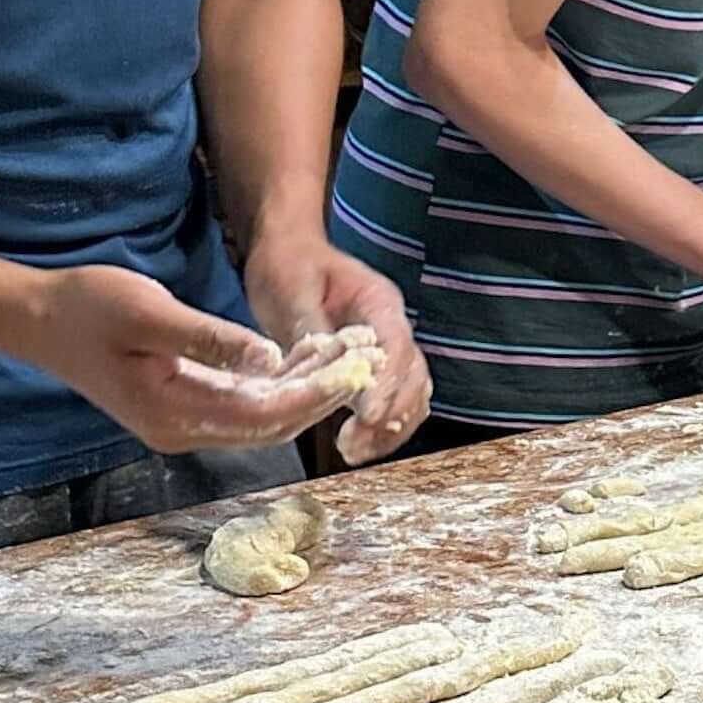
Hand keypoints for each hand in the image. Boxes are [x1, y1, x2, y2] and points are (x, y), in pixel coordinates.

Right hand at [15, 265, 364, 452]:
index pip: (261, 415)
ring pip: (259, 417)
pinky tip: (304, 358)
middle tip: (362, 362)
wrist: (39, 320)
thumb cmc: (90, 308)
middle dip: (318, 397)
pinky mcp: (183, 406)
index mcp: (172, 412)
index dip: (311, 395)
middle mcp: (181, 429)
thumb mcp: (150, 313)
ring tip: (344, 355)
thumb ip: (209, 338)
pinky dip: (277, 386)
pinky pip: (242, 405)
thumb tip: (270, 358)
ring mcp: (181, 422)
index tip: (351, 370)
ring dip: (302, 391)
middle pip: (268, 425)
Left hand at [244, 231, 432, 462]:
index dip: (388, 386)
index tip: (368, 420)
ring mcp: (386, 347)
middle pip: (414, 376)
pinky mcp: (371, 365)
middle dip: (392, 415)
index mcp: (379, 302)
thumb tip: (322, 365)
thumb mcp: (292, 289)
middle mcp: (391, 327)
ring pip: (411, 392)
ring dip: (392, 426)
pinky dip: (383, 424)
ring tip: (356, 452)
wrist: (288, 251)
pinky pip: (392, 398)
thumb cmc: (290, 264)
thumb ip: (310, 328)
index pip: (397, 348)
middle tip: (355, 446)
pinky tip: (358, 443)